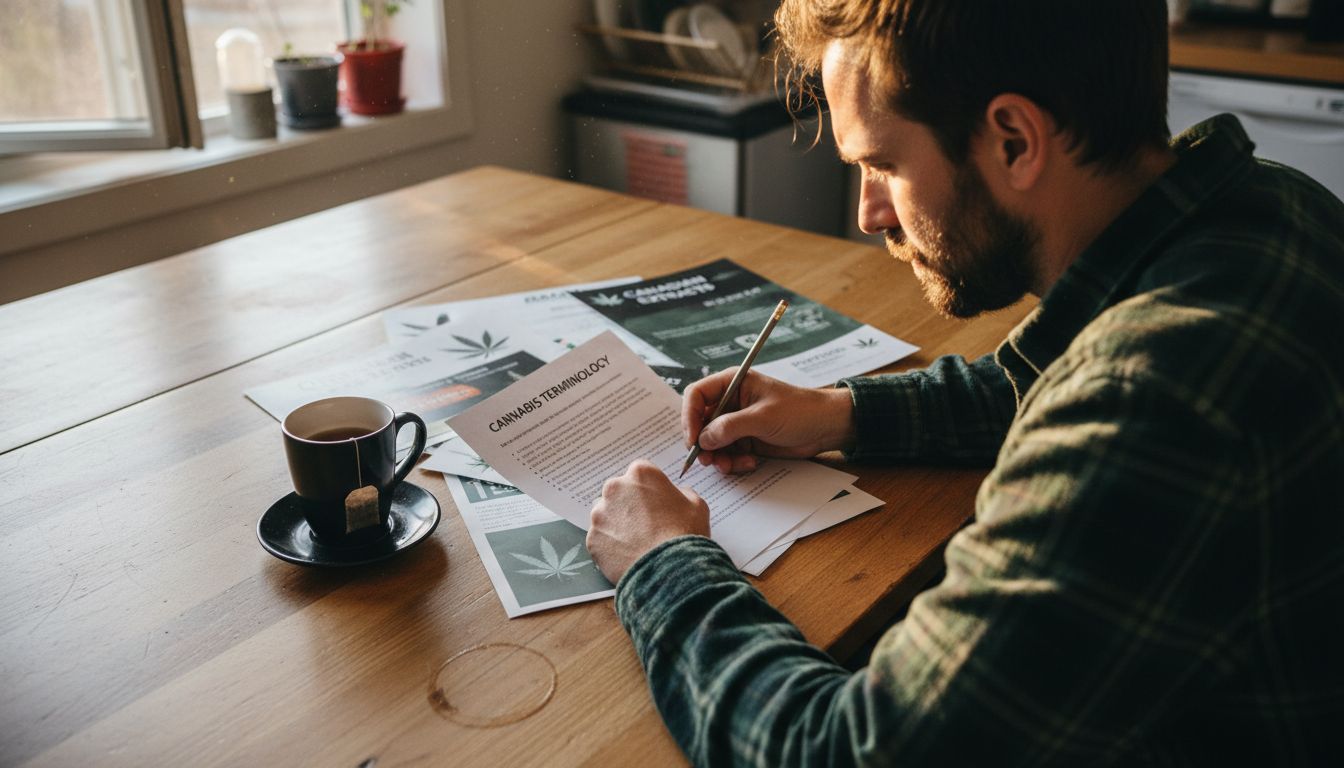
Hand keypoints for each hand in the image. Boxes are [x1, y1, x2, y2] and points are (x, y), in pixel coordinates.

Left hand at [587, 460, 709, 582]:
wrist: (669, 571)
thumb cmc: (685, 535)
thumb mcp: (696, 505)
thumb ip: (682, 493)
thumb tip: (676, 495)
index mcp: (641, 474)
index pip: (640, 473)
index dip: (648, 488)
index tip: (654, 501)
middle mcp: (615, 488)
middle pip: (618, 491)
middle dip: (629, 504)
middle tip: (645, 523)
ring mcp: (600, 514)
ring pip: (605, 514)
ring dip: (616, 523)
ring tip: (635, 541)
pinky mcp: (593, 538)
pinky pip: (600, 538)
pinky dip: (610, 544)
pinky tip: (627, 554)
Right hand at [682, 368, 855, 473]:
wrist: (826, 427)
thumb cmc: (800, 411)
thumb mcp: (763, 417)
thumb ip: (730, 427)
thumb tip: (703, 440)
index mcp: (732, 383)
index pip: (696, 395)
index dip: (690, 417)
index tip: (693, 439)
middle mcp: (730, 402)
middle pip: (700, 422)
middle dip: (703, 443)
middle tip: (708, 460)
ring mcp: (737, 422)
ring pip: (712, 442)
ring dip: (718, 457)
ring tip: (730, 466)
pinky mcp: (746, 440)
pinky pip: (727, 453)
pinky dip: (733, 462)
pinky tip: (750, 463)